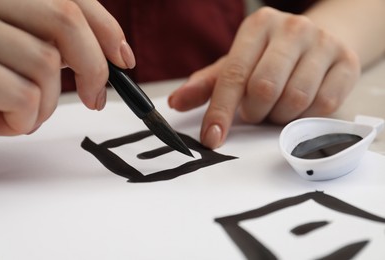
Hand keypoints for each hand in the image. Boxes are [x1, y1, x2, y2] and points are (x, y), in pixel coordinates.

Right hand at [0, 0, 134, 135]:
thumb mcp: (16, 51)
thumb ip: (54, 40)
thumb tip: (114, 56)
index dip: (106, 28)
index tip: (125, 60)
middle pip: (65, 20)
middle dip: (93, 67)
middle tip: (95, 100)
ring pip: (46, 63)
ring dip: (48, 104)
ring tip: (26, 115)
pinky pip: (24, 96)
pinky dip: (25, 120)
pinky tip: (6, 123)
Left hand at [169, 7, 359, 148]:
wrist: (320, 41)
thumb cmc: (270, 58)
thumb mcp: (236, 65)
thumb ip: (207, 85)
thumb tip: (175, 103)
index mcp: (258, 26)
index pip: (233, 75)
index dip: (220, 111)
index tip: (211, 138)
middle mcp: (292, 29)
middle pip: (264, 89)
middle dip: (255, 111)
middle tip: (255, 111)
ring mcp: (323, 43)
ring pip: (294, 99)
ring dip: (279, 115)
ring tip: (277, 106)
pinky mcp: (348, 63)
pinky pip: (322, 106)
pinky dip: (305, 116)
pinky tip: (299, 106)